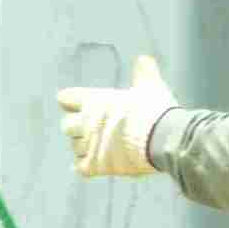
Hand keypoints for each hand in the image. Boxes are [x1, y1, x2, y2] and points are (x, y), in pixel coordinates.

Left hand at [59, 55, 170, 179]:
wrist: (163, 138)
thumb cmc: (155, 109)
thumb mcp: (150, 85)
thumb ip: (144, 72)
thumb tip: (144, 59)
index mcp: (94, 101)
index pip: (66, 99)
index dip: (71, 102)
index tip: (80, 105)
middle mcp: (87, 123)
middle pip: (66, 125)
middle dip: (76, 126)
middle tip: (90, 128)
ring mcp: (90, 146)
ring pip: (74, 147)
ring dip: (84, 146)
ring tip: (98, 145)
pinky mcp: (97, 166)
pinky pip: (80, 167)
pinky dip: (85, 166)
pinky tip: (92, 165)